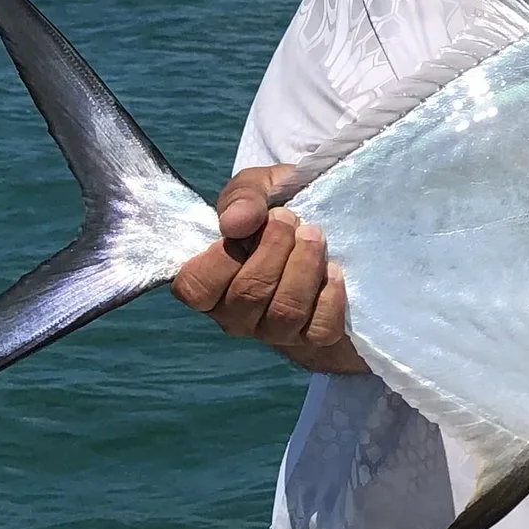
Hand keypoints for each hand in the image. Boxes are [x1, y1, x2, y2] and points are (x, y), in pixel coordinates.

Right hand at [171, 165, 367, 373]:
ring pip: (285, 312)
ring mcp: (271, 332)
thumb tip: (234, 223)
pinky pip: (319, 328)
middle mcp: (234, 315)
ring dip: (304, 266)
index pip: (196, 288)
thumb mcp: (258, 189)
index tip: (254, 222)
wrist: (326, 224)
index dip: (224, 254)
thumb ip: (241, 197)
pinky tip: (333, 269)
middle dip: (274, 249)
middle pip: (248, 295)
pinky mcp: (310, 339)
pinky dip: (330, 296)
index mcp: (206, 284)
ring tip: (314, 236)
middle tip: (290, 219)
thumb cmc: (277, 209)